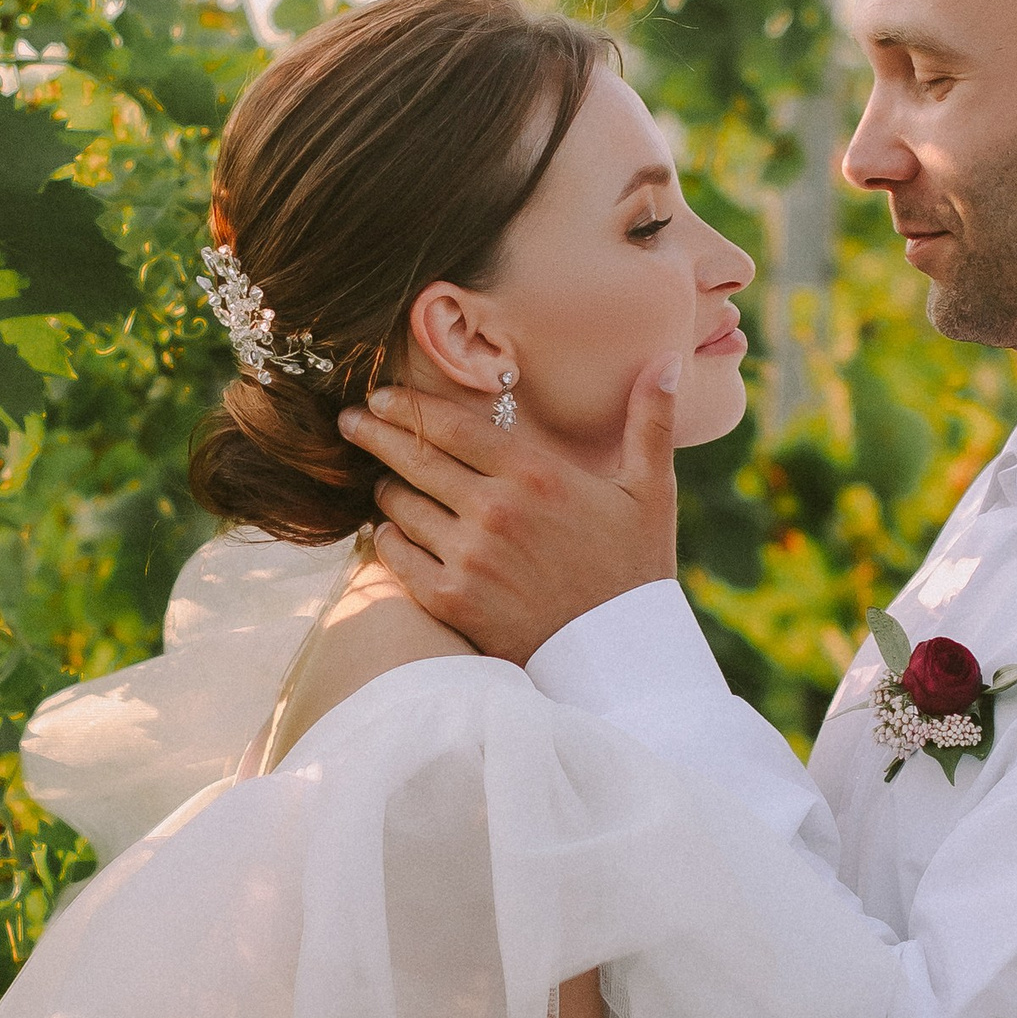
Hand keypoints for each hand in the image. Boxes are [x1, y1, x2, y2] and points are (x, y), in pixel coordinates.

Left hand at [338, 360, 679, 661]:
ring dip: (386, 490)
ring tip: (383, 483)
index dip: (407, 406)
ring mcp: (469, 557)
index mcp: (535, 475)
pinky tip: (389, 531)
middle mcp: (495, 511)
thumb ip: (651, 423)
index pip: (450, 425)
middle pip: (412, 457)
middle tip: (350, 421)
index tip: (381, 397)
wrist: (621, 656)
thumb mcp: (651, 492)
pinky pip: (397, 557)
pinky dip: (387, 540)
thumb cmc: (636, 570)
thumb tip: (667, 361)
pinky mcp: (452, 601)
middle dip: (373, 433)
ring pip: (399, 506)